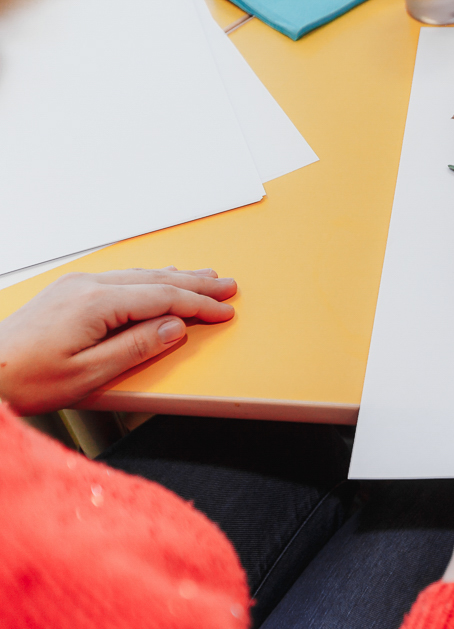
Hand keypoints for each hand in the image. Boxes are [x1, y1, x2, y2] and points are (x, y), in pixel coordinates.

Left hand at [0, 268, 236, 414]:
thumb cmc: (24, 378)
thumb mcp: (89, 374)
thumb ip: (137, 348)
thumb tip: (174, 328)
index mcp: (97, 303)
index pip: (164, 298)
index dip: (199, 305)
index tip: (225, 311)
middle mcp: (88, 285)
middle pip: (156, 280)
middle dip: (196, 283)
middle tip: (228, 286)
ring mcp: (76, 285)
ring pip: (139, 275)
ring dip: (176, 277)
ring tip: (204, 277)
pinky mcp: (68, 292)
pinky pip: (121, 277)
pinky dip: (150, 279)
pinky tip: (158, 279)